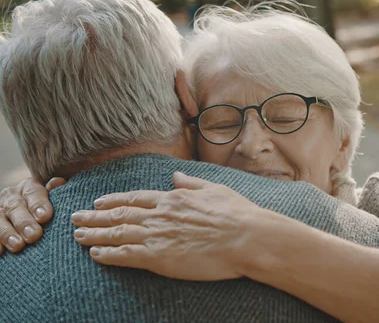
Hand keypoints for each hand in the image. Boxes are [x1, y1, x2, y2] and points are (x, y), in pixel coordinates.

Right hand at [0, 177, 64, 254]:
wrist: (31, 216)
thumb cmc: (48, 210)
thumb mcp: (53, 199)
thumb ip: (56, 192)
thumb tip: (59, 182)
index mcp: (29, 187)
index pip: (33, 192)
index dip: (38, 204)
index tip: (45, 217)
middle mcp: (11, 196)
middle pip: (15, 207)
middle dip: (24, 222)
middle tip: (34, 235)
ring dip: (7, 233)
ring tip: (18, 246)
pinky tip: (0, 252)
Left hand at [71, 172, 265, 280]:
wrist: (246, 237)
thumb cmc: (237, 214)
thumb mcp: (215, 190)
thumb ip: (192, 183)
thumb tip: (176, 176)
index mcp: (174, 198)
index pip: (136, 198)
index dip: (114, 200)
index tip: (99, 202)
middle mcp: (160, 214)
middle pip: (120, 214)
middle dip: (95, 216)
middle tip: (76, 218)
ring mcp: (157, 235)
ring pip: (117, 233)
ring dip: (95, 234)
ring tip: (77, 235)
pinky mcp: (158, 257)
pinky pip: (125, 255)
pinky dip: (107, 254)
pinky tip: (95, 255)